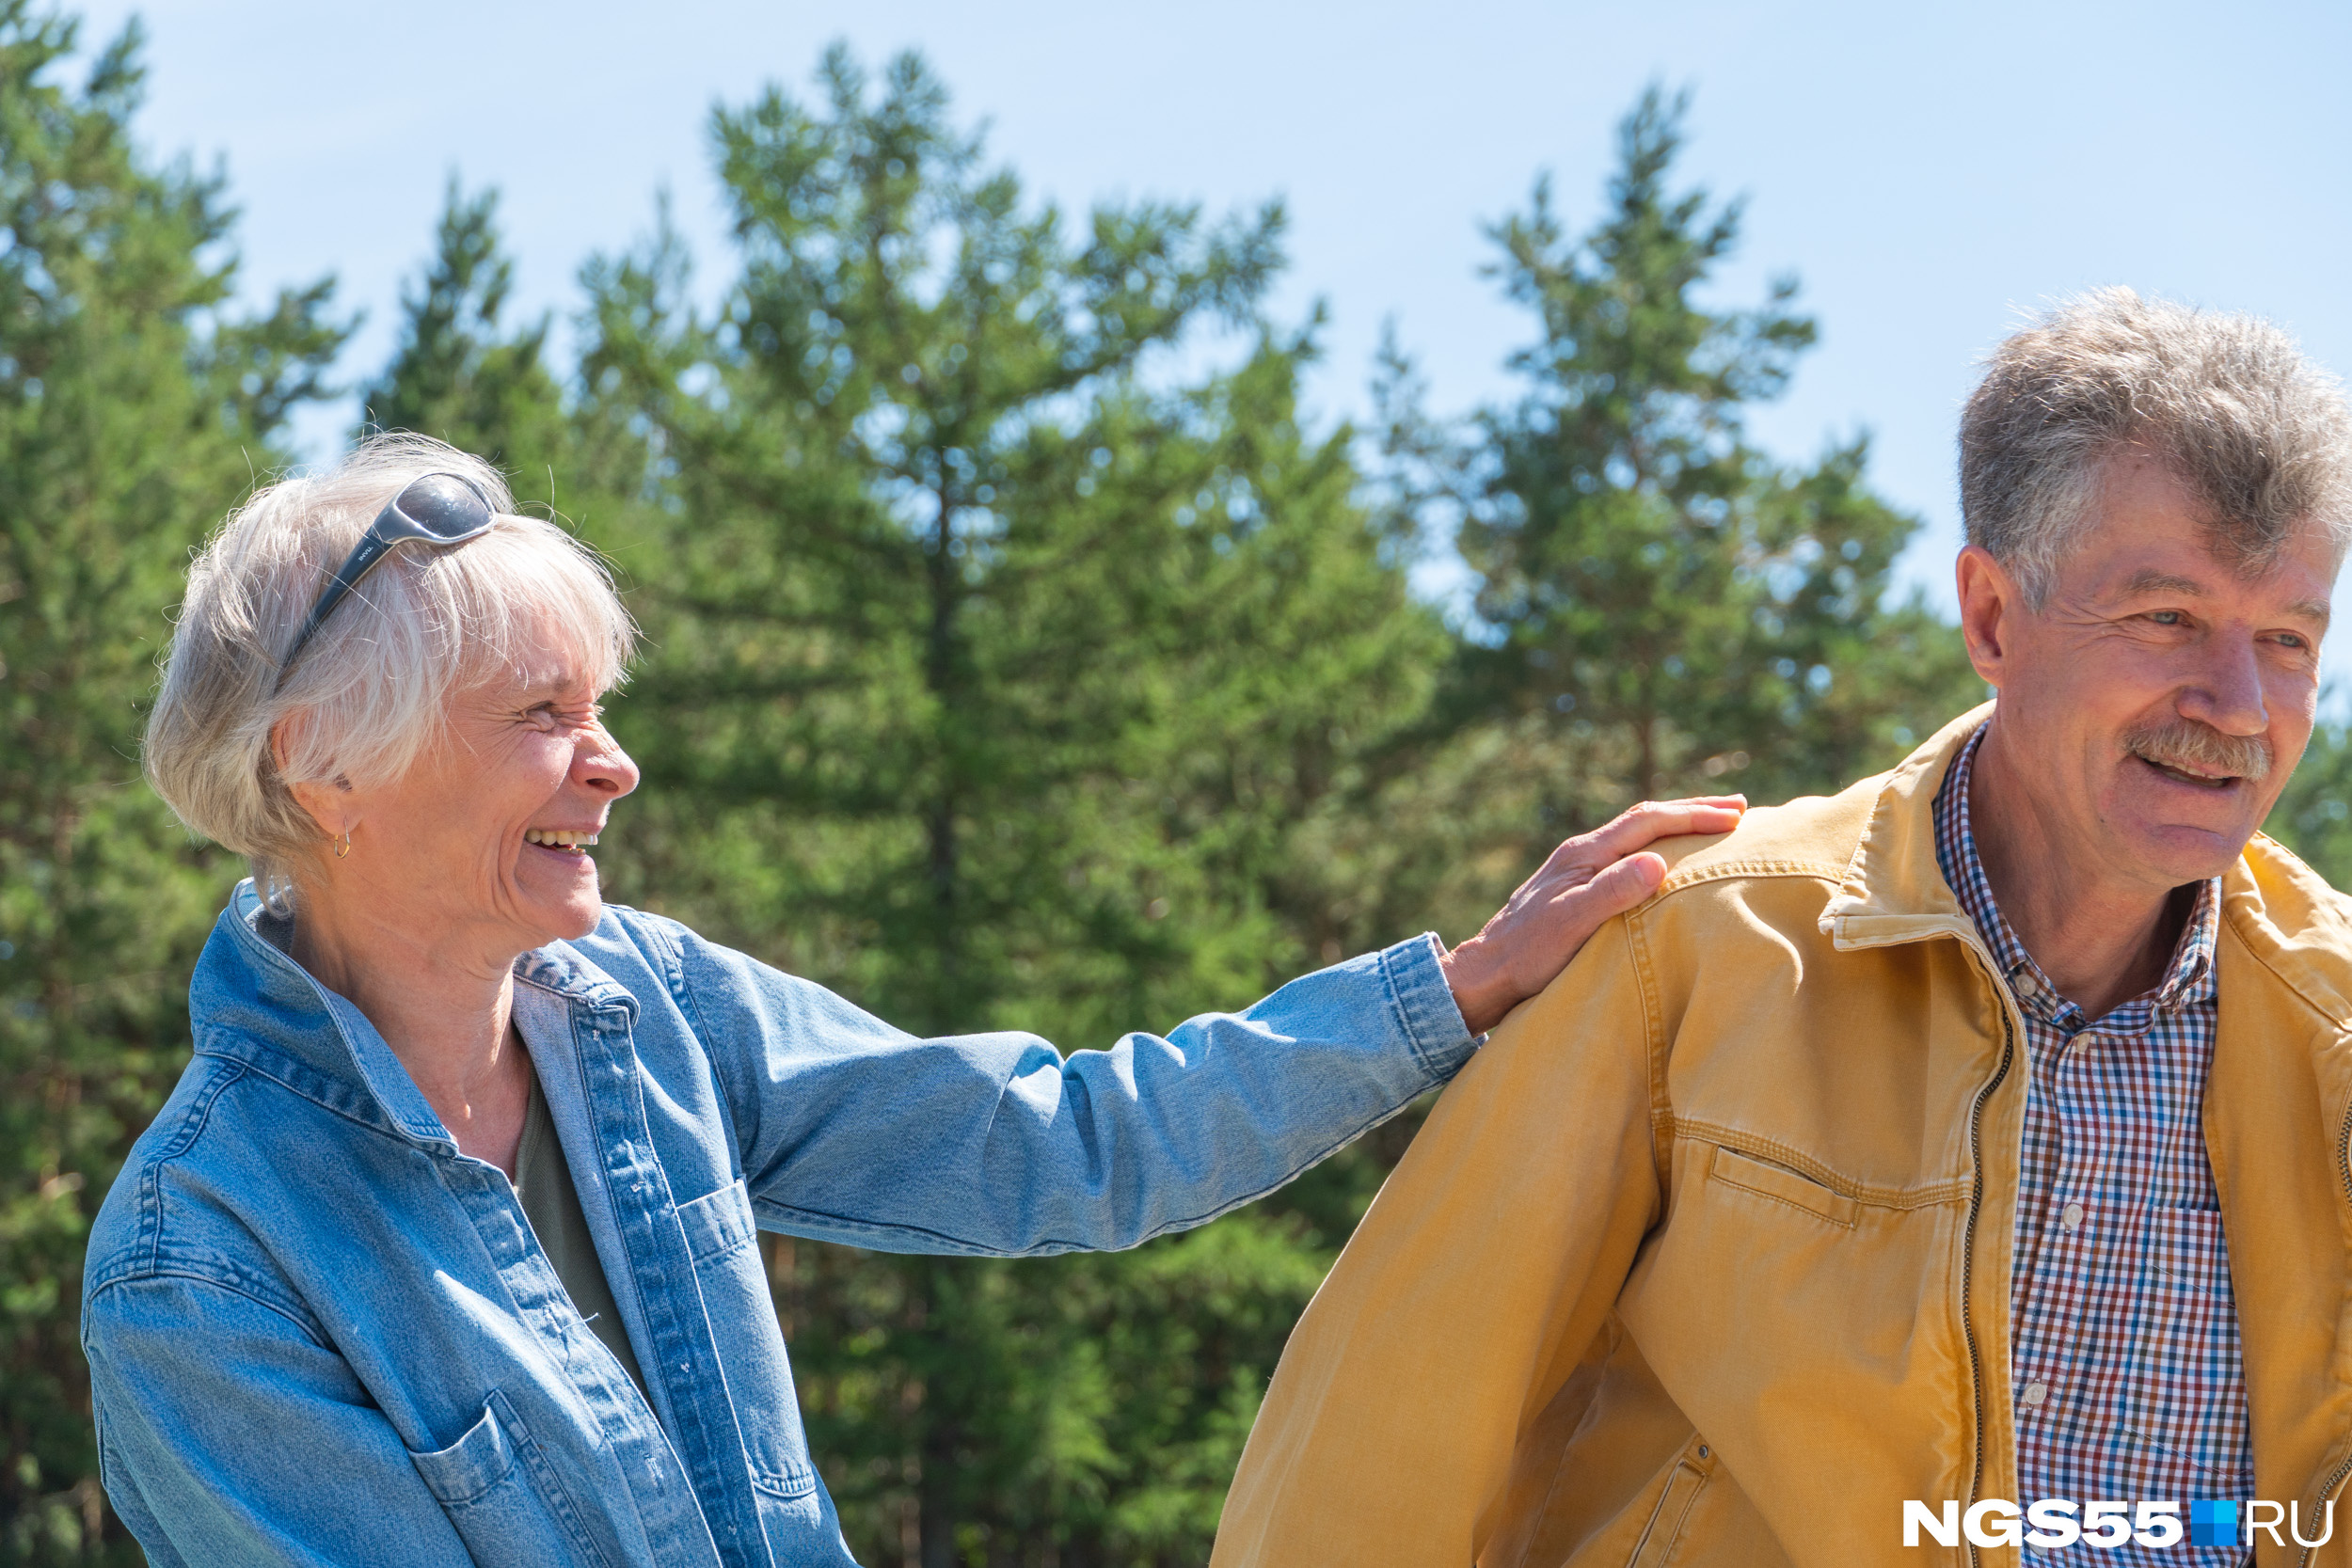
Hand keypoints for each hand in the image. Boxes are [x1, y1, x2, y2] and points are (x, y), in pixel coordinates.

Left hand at [1438, 796, 1745, 1034]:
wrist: (1485, 972)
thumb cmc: (1528, 955)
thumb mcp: (1572, 925)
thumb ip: (1612, 892)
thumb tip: (1657, 861)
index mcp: (1583, 854)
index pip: (1647, 822)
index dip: (1693, 817)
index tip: (1735, 818)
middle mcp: (1580, 853)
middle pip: (1644, 820)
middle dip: (1693, 812)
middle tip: (1739, 809)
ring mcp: (1577, 869)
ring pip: (1636, 835)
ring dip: (1677, 827)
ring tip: (1712, 826)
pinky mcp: (1575, 888)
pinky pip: (1626, 855)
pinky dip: (1657, 848)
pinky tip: (1666, 862)